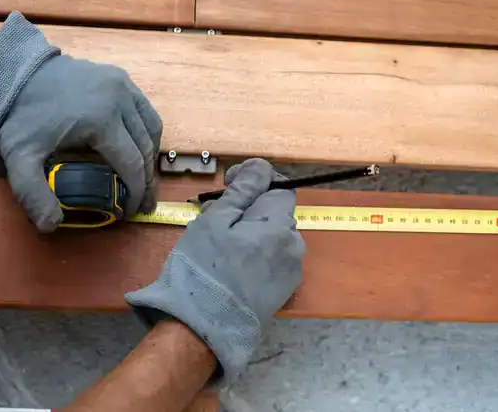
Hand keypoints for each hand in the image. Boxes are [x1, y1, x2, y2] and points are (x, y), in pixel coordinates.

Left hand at [0, 12, 161, 231]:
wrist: (12, 71)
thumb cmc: (18, 115)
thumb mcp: (20, 157)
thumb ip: (33, 193)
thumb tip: (51, 225)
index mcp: (102, 119)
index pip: (132, 163)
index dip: (136, 192)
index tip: (132, 212)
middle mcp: (120, 99)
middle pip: (145, 147)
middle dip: (147, 179)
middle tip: (143, 203)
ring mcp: (122, 84)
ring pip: (151, 126)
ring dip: (150, 155)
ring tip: (143, 177)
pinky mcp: (119, 76)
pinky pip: (144, 108)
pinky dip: (146, 131)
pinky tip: (137, 146)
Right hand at [125, 158, 305, 385]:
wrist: (204, 328)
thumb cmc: (204, 270)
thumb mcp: (216, 220)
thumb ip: (242, 191)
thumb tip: (259, 169)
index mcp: (280, 226)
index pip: (280, 186)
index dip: (255, 179)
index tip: (229, 184)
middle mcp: (294, 247)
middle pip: (275, 213)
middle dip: (249, 208)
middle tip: (215, 216)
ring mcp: (290, 272)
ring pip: (272, 237)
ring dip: (250, 231)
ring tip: (218, 243)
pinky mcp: (281, 292)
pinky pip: (271, 260)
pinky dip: (254, 254)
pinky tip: (229, 265)